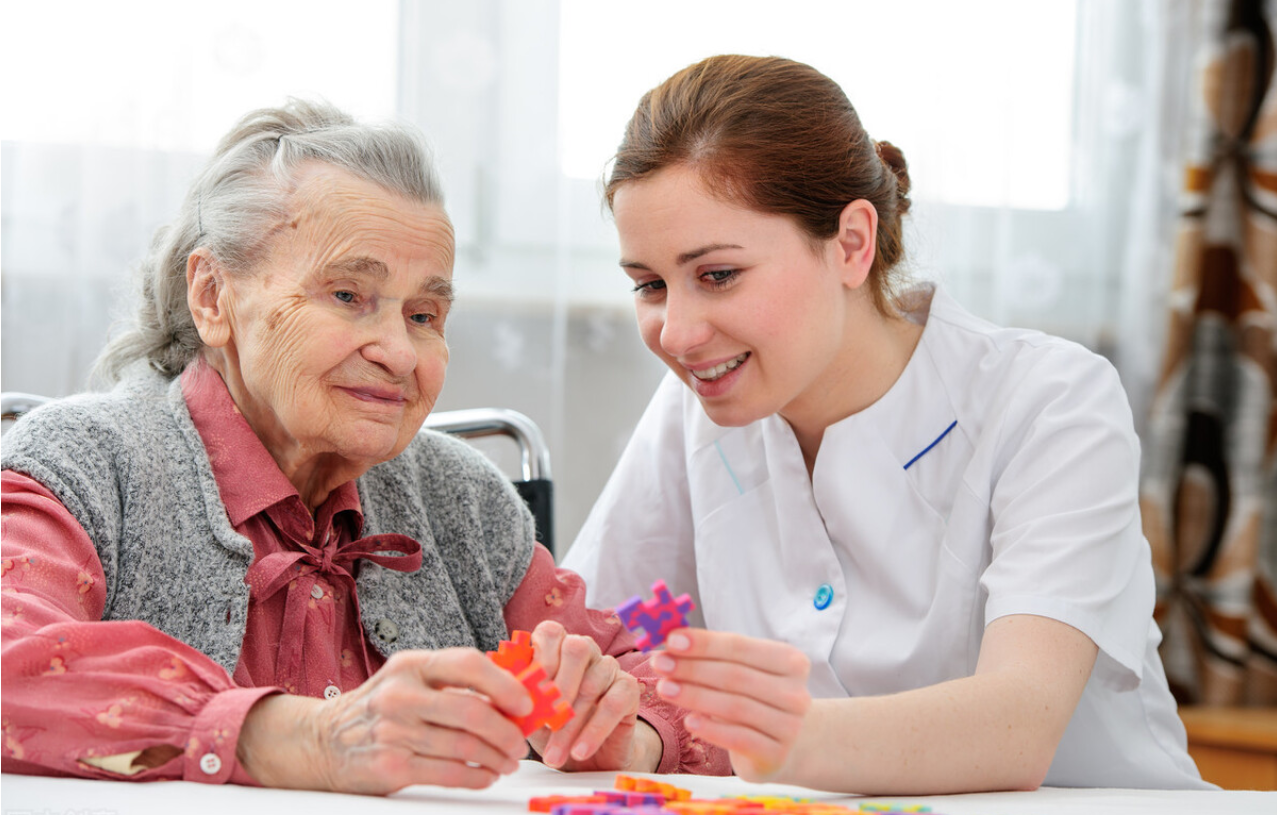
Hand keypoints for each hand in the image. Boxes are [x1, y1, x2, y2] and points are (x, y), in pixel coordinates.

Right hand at [237, 648, 531, 793]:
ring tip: (507, 761)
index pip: (468, 664)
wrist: (321, 741)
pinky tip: (486, 775)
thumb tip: (512, 692)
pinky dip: (477, 776)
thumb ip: (451, 681)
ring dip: (496, 757)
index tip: (525, 701)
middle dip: (506, 730)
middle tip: (520, 742)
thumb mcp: (408, 679)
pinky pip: (449, 773)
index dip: (504, 683)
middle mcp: (400, 694)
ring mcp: (393, 731)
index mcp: (411, 664)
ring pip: (464, 746)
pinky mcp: (390, 766)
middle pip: (472, 711)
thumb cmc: (379, 708)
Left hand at [524, 620, 655, 771]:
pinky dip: (594, 731)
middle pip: (576, 649)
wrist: (589, 756)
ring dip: (571, 724)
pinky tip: (580, 751)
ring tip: (554, 755)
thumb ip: (516, 696)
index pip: (551, 632)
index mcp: (557, 646)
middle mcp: (585, 649)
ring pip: (592, 684)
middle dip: (558, 687)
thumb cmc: (552, 727)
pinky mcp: (628, 688)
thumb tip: (499, 692)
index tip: (528, 694)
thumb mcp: (529, 712)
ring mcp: (609, 666)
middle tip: (544, 723)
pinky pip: (614, 703)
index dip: (540, 659)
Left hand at [650, 628, 810, 781]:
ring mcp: (790, 726)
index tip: (671, 640)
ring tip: (664, 689)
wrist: (778, 746)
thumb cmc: (752, 699)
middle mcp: (796, 692)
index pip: (740, 646)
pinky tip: (689, 721)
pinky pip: (739, 738)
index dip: (704, 643)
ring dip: (694, 696)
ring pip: (735, 706)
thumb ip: (713, 655)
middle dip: (692, 668)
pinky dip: (711, 729)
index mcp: (791, 661)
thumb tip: (671, 641)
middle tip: (659, 663)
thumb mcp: (740, 672)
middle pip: (735, 676)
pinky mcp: (777, 754)